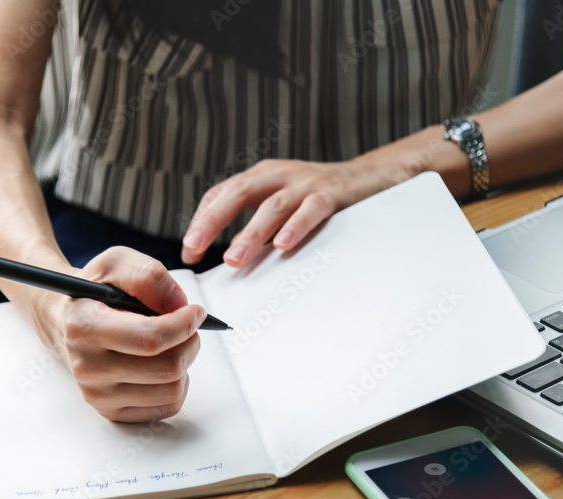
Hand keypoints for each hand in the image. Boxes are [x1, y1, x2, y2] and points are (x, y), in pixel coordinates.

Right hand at [40, 247, 206, 422]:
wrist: (64, 322)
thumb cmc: (93, 293)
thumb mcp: (115, 263)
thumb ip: (149, 275)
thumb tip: (179, 305)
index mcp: (84, 327)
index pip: (149, 339)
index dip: (184, 325)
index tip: (195, 312)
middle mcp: (88, 367)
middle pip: (168, 367)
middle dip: (189, 342)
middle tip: (185, 327)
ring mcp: (98, 394)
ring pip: (173, 389)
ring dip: (184, 363)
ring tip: (170, 344)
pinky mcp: (111, 411)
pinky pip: (168, 406)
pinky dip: (175, 384)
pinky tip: (160, 364)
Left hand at [181, 157, 408, 266]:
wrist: (372, 177)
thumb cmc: (321, 197)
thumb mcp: (281, 204)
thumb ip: (257, 225)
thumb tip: (230, 259)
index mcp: (261, 177)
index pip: (222, 194)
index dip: (202, 220)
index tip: (189, 251)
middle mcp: (279, 175)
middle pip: (237, 194)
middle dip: (212, 222)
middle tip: (194, 248)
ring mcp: (305, 183)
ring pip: (272, 206)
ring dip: (250, 234)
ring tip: (233, 259)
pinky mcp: (332, 193)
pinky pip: (312, 209)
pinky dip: (296, 227)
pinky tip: (283, 245)